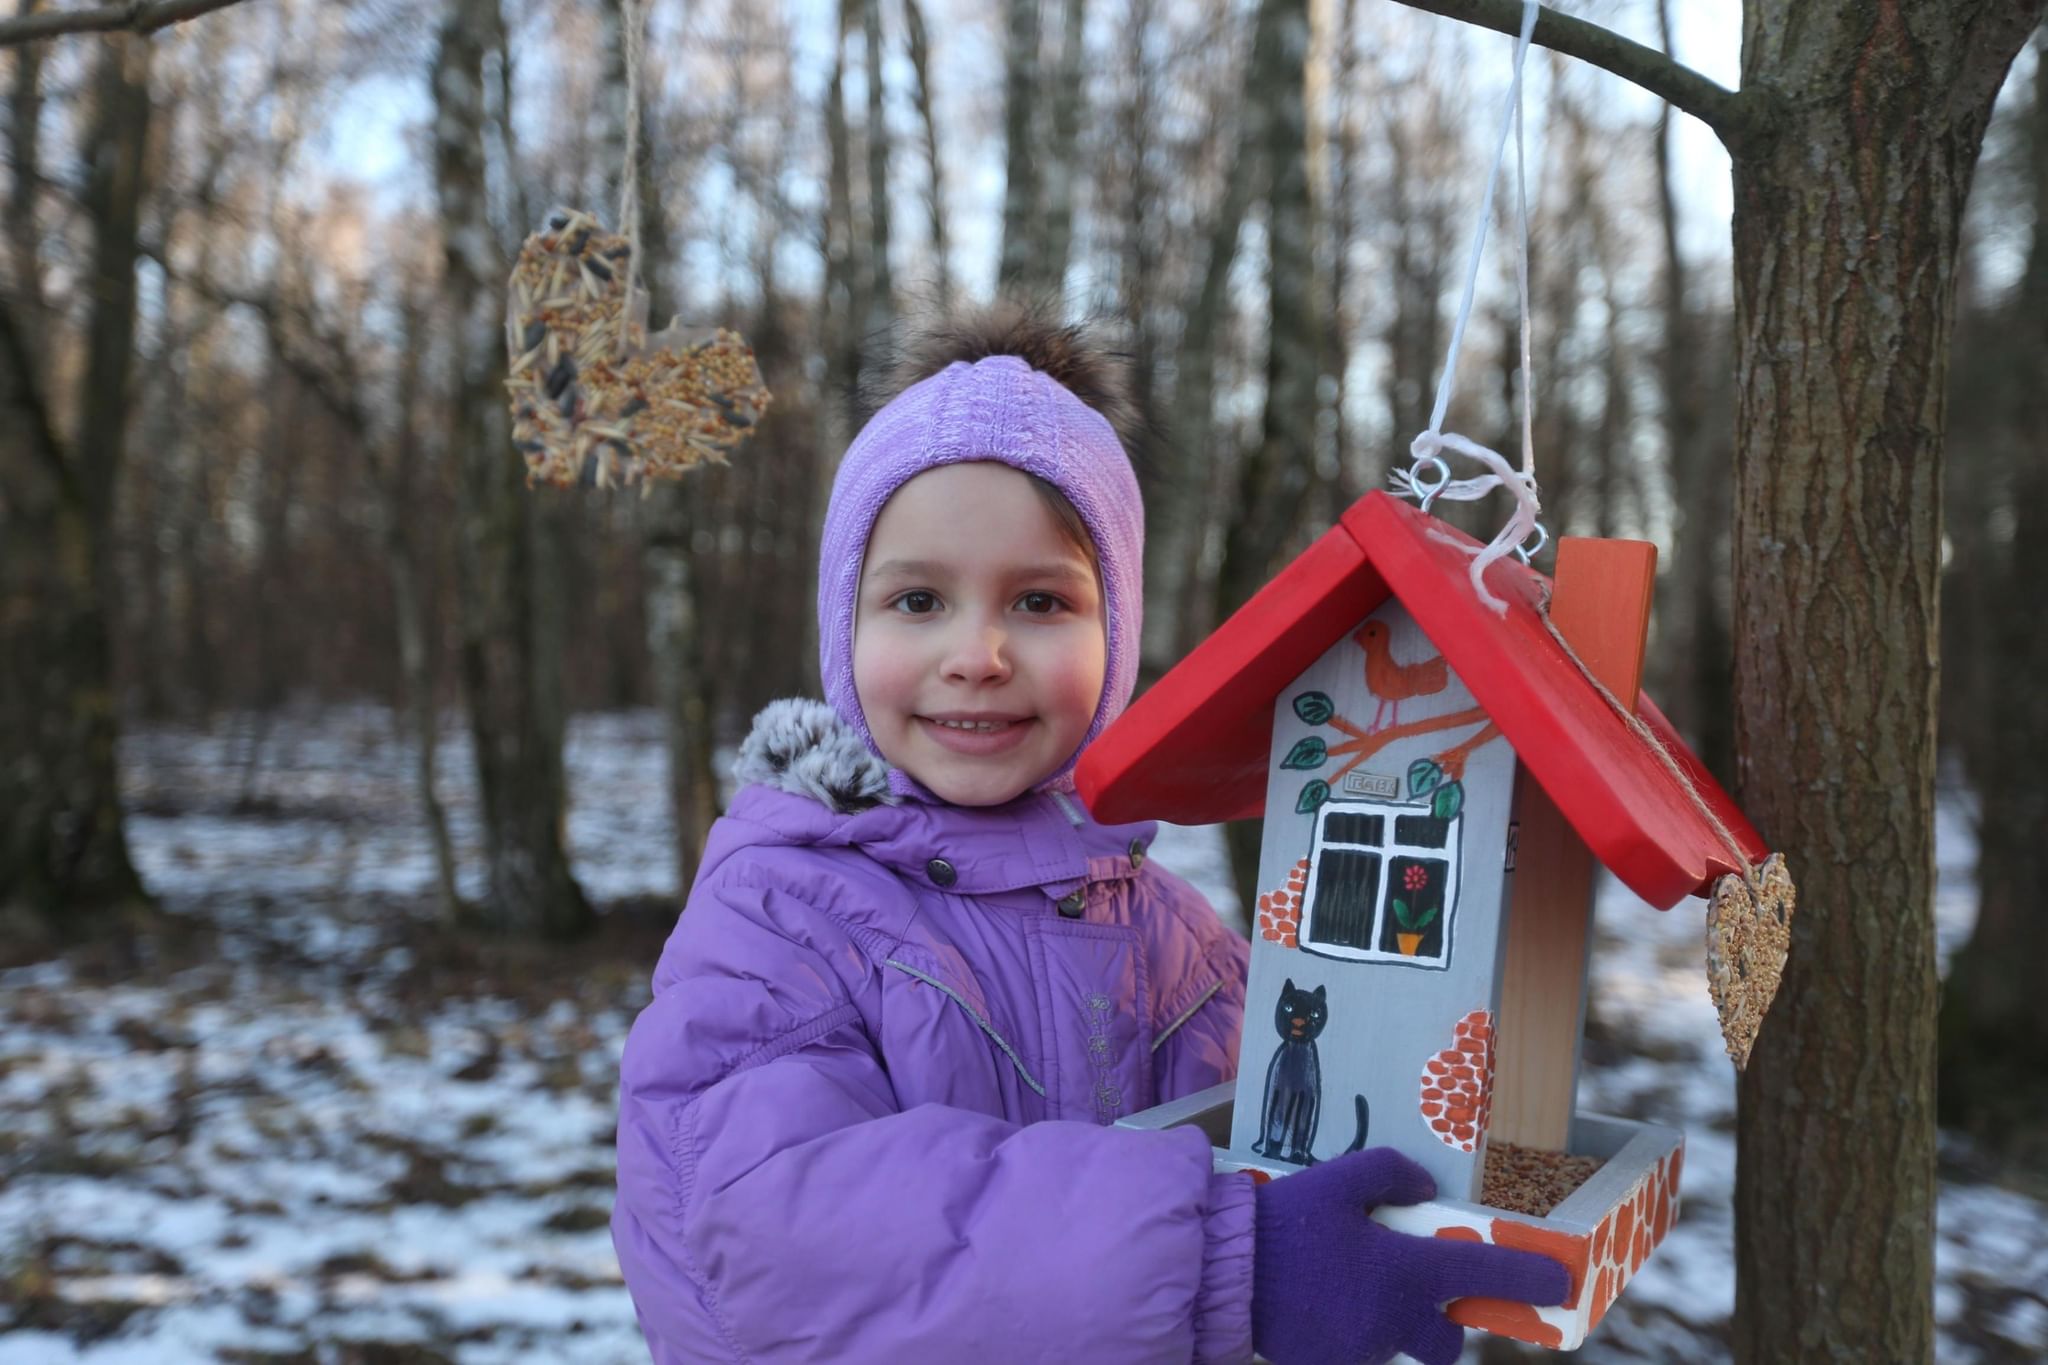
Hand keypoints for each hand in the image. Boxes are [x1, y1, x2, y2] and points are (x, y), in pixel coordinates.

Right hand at [1249, 1147, 1570, 1364]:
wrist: (1226, 1272)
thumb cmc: (1285, 1221)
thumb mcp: (1338, 1180)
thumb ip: (1390, 1173)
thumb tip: (1423, 1189)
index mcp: (1404, 1270)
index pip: (1483, 1272)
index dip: (1528, 1278)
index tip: (1560, 1284)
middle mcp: (1394, 1319)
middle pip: (1446, 1343)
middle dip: (1441, 1325)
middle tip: (1413, 1292)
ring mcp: (1364, 1350)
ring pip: (1396, 1343)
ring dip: (1385, 1321)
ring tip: (1339, 1287)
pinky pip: (1357, 1352)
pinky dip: (1348, 1332)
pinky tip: (1317, 1305)